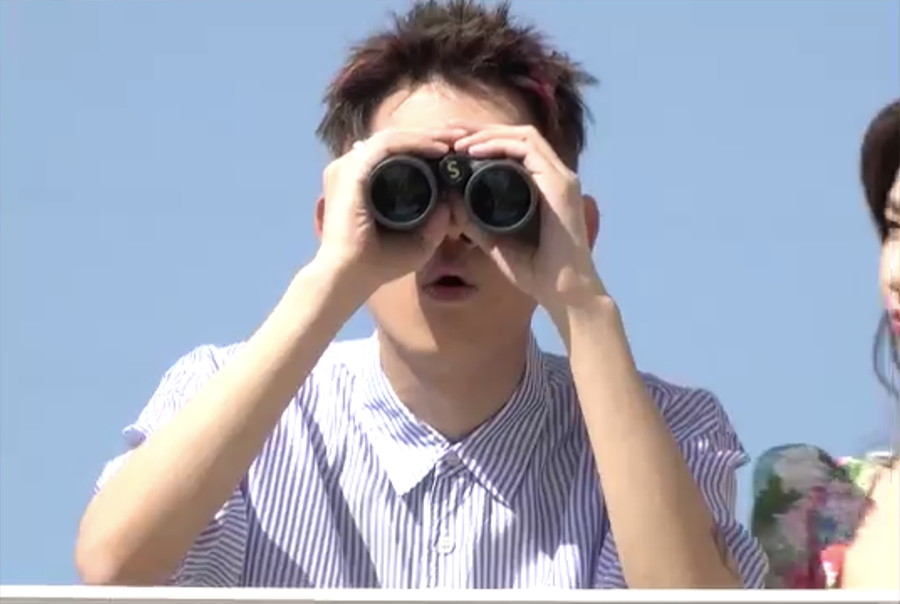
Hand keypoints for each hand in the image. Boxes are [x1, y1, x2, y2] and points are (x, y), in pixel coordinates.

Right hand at [315, 128, 468, 297]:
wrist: (350, 276)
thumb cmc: (378, 264)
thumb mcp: (417, 241)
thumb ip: (435, 223)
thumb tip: (452, 201)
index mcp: (362, 180)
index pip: (396, 151)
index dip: (426, 145)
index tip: (456, 149)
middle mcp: (352, 168)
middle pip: (396, 139)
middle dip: (432, 135)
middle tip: (462, 135)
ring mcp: (348, 166)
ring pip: (393, 136)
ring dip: (427, 135)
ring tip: (456, 139)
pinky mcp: (351, 170)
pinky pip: (387, 145)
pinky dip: (415, 143)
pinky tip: (439, 149)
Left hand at [453, 125, 606, 313]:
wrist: (563, 291)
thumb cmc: (536, 271)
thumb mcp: (494, 241)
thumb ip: (474, 222)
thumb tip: (449, 203)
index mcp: (543, 186)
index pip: (514, 148)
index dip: (483, 141)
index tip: (452, 147)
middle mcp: (555, 176)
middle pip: (517, 136)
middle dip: (480, 131)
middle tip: (449, 135)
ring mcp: (561, 177)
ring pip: (523, 136)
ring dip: (487, 134)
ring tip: (457, 141)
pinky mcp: (562, 184)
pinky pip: (529, 149)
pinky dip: (500, 144)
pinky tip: (474, 150)